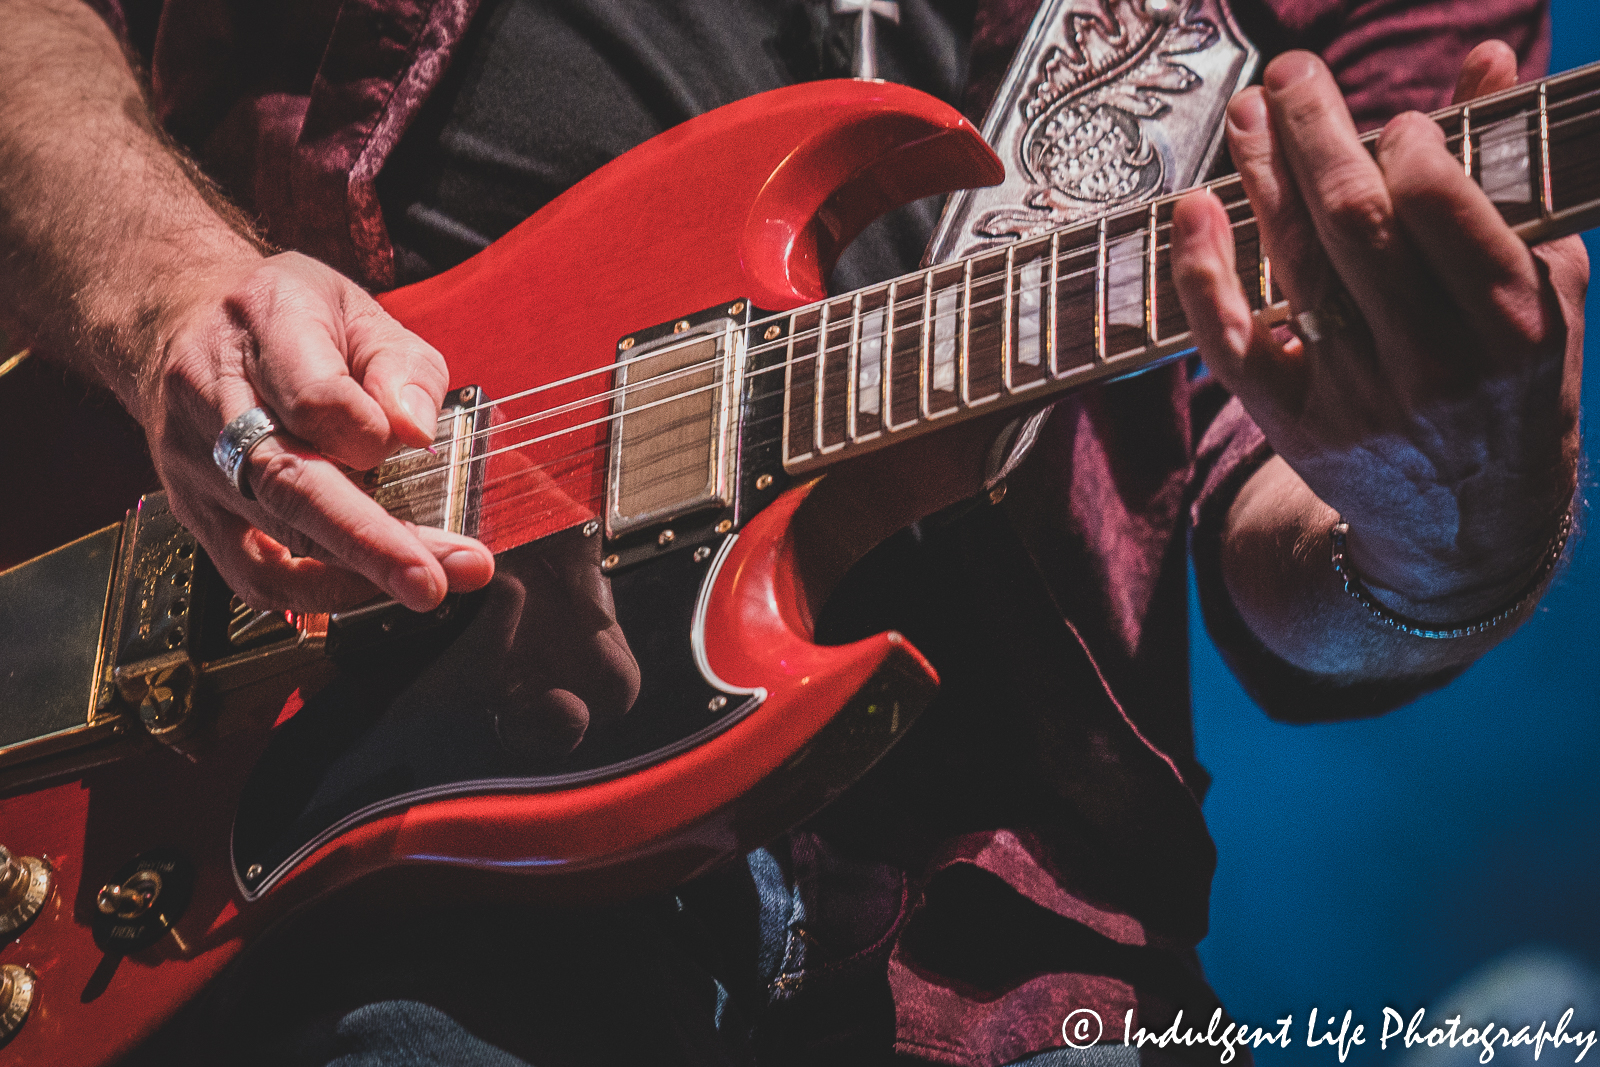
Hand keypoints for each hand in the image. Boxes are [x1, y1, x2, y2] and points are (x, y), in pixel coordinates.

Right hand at [135, 251, 495, 613]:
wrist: (178, 318)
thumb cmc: (283, 316)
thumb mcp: (356, 308)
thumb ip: (399, 366)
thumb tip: (415, 430)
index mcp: (264, 326)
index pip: (313, 399)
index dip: (372, 433)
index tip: (418, 441)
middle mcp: (214, 397)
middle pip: (290, 484)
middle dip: (371, 542)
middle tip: (435, 578)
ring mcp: (197, 462)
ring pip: (275, 537)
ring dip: (358, 574)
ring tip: (425, 584)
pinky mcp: (196, 511)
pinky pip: (252, 574)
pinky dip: (315, 593)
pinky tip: (368, 589)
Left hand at [1172, 43, 1584, 621]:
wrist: (1465, 531)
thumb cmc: (1509, 390)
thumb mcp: (1539, 292)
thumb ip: (1509, 178)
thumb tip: (1488, 60)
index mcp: (1509, 329)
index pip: (1439, 215)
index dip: (1404, 151)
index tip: (1391, 120)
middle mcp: (1430, 367)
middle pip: (1354, 228)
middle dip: (1317, 137)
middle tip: (1291, 74)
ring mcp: (1355, 400)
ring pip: (1295, 271)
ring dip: (1261, 180)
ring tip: (1246, 114)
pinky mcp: (1293, 425)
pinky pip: (1235, 344)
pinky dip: (1205, 275)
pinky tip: (1194, 210)